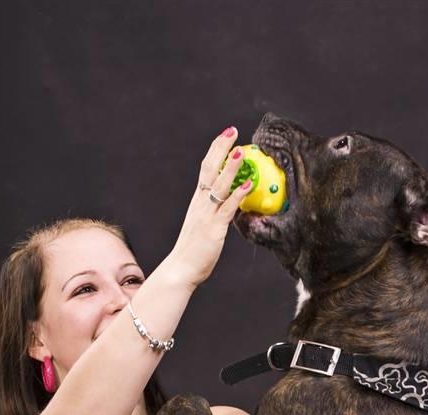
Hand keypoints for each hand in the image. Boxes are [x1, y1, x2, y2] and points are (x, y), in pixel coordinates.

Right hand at [171, 126, 252, 288]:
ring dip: (230, 167)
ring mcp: (206, 215)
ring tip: (241, 150)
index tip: (225, 135)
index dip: (215, 150)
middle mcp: (200, 204)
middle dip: (220, 148)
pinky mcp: (214, 229)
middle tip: (232, 131)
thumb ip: (215, 214)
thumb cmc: (193, 252)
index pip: (205, 169)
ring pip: (218, 185)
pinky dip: (238, 195)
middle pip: (209, 169)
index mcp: (197, 202)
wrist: (180, 269)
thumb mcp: (203, 227)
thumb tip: (229, 206)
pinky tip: (248, 184)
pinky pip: (227, 208)